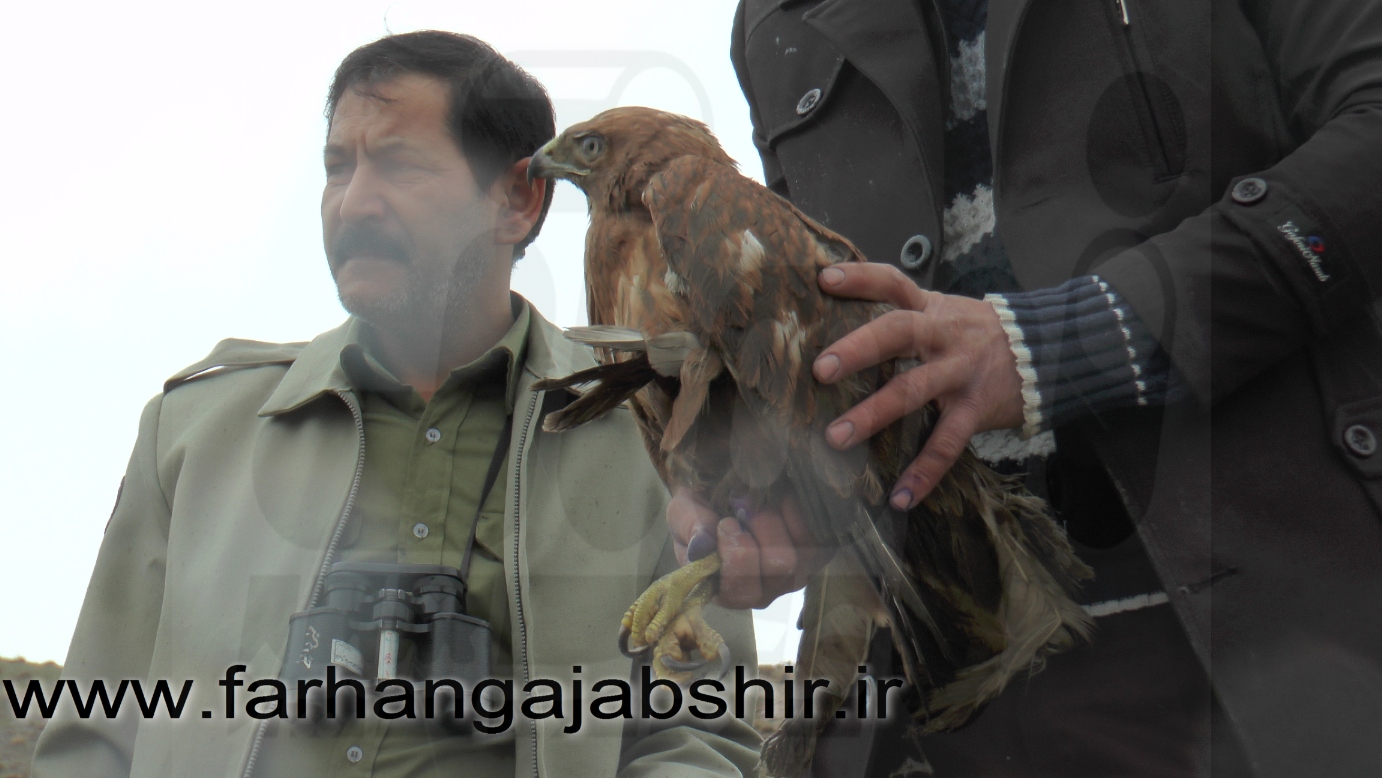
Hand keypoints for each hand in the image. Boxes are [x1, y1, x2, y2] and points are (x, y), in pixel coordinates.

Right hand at [666, 486, 828, 608]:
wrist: (725, 493)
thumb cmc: (702, 510)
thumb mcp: (682, 513)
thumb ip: (689, 527)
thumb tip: (704, 546)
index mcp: (726, 591)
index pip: (742, 589)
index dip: (737, 552)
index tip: (725, 521)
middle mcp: (765, 591)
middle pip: (779, 566)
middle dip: (762, 523)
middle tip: (743, 499)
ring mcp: (795, 575)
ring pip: (803, 550)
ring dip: (781, 513)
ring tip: (760, 495)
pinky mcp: (819, 555)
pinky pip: (820, 535)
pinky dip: (800, 509)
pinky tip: (779, 496)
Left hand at [814, 262, 1024, 509]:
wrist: (1047, 351)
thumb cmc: (976, 334)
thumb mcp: (945, 311)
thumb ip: (904, 313)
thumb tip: (842, 323)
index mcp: (931, 308)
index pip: (894, 282)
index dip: (860, 279)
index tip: (823, 279)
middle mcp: (943, 335)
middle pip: (899, 332)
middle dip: (858, 349)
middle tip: (820, 370)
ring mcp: (960, 372)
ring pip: (914, 390)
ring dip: (874, 415)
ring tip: (836, 438)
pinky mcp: (976, 408)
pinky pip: (947, 443)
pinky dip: (924, 472)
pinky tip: (900, 497)